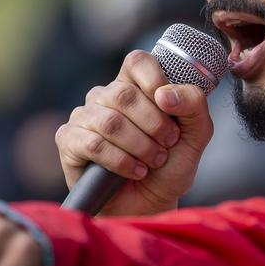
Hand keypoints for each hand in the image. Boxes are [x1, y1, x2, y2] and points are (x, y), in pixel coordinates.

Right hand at [55, 50, 213, 215]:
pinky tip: (135, 171)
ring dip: (140, 146)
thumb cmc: (171, 165)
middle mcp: (106, 95)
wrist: (151, 204)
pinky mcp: (68, 140)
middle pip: (124, 94)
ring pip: (110, 121)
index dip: (154, 79)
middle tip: (167, 145)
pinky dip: (122, 161)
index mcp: (135, 84)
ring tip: (153, 161)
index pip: (137, 61)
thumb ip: (194, 105)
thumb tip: (164, 94)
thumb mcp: (196, 134)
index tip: (169, 106)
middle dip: (154, 125)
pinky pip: (94, 144)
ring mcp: (84, 116)